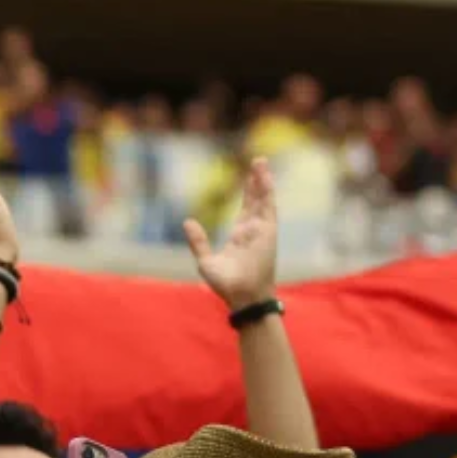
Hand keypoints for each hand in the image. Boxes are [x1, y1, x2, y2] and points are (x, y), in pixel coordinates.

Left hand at [185, 157, 277, 310]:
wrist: (241, 295)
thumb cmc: (225, 284)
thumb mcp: (205, 261)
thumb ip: (198, 241)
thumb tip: (188, 221)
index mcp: (239, 236)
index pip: (245, 209)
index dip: (247, 193)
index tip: (247, 178)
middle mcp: (252, 230)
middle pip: (255, 200)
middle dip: (256, 181)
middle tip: (256, 162)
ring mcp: (261, 229)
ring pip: (263, 199)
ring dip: (262, 181)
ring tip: (260, 162)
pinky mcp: (268, 231)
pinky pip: (269, 207)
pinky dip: (267, 192)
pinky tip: (265, 177)